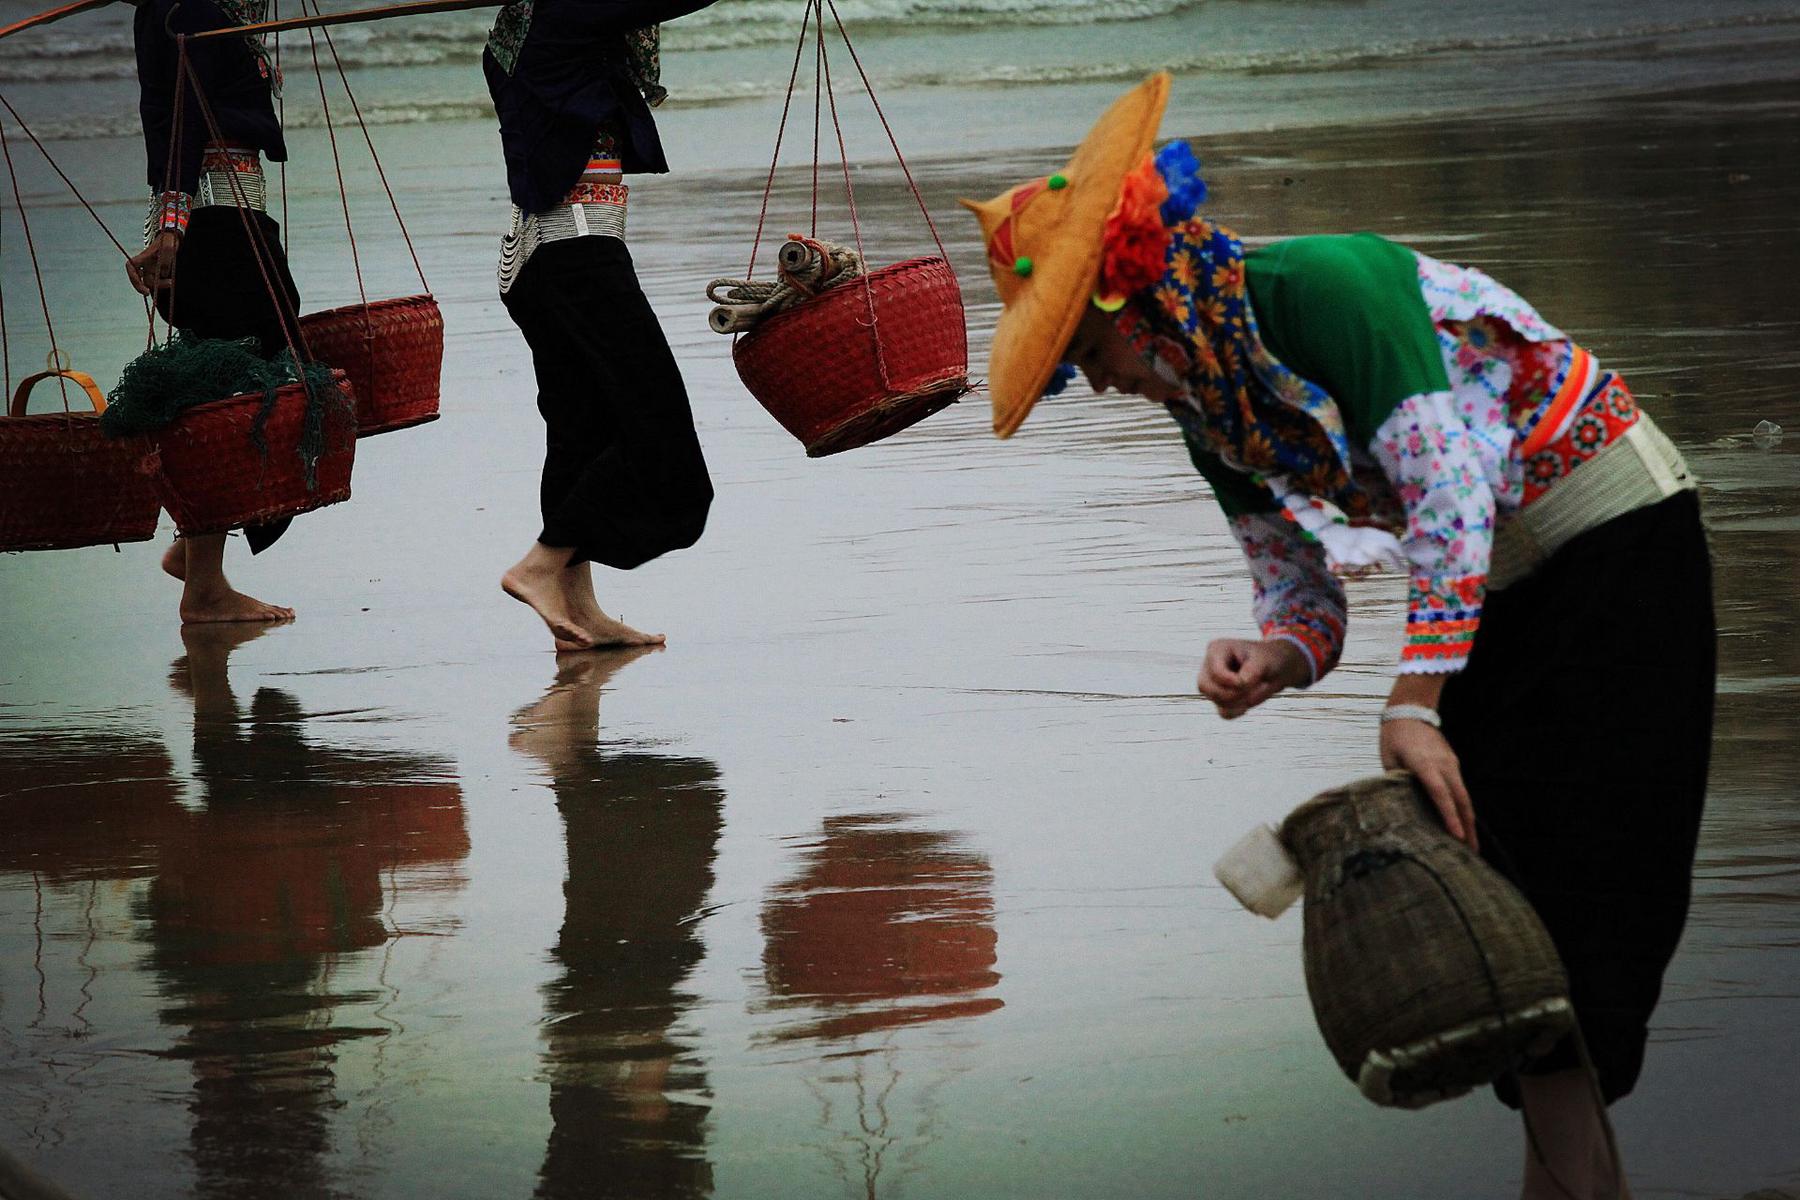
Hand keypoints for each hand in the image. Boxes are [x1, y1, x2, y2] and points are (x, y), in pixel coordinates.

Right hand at [126, 231, 180, 295]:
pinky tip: (170, 282)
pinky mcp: (159, 271)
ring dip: (160, 285)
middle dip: (151, 286)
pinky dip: (163, 283)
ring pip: (151, 282)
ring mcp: (152, 268)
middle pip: (143, 279)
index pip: (131, 267)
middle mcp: (146, 265)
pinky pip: (158, 280)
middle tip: (159, 289)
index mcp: (144, 257)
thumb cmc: (167, 240)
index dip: (133, 277)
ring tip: (171, 282)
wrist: (173, 239)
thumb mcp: (168, 247)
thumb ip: (165, 259)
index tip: (142, 286)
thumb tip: (163, 273)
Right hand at [1197, 637, 1307, 718]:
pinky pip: (1224, 713)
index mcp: (1217, 649)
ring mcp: (1211, 683)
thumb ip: (1252, 672)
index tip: (1257, 680)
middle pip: (1204, 686)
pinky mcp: (1218, 698)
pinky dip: (1240, 710)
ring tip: (1260, 690)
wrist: (1277, 666)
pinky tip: (1251, 699)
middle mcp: (1208, 665)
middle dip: (1232, 694)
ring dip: (1241, 702)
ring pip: (1216, 701)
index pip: (1215, 672)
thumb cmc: (1269, 659)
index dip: (1234, 682)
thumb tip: (1240, 687)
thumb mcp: (1264, 661)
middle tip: (1254, 689)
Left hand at [1379, 717, 1477, 850]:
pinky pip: (1461, 789)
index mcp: (1424, 764)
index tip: (1456, 836)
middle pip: (1460, 800)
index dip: (1448, 816)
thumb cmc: (1394, 736)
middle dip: (1467, 827)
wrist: (1411, 709)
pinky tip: (1464, 824)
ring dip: (1469, 821)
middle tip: (1472, 853)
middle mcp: (1443, 765)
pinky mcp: (1453, 764)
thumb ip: (1396, 782)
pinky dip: (1464, 808)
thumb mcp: (1388, 759)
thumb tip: (1398, 808)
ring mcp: (1451, 764)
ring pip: (1465, 796)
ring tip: (1471, 845)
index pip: (1439, 794)